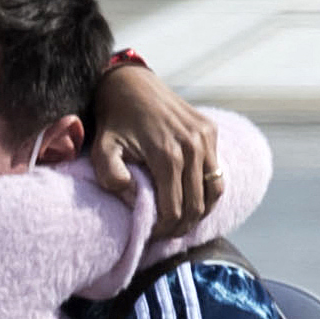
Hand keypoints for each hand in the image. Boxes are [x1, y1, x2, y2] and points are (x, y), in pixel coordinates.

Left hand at [90, 65, 222, 237]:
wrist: (131, 83)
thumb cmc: (114, 120)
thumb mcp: (102, 148)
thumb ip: (111, 176)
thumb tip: (134, 199)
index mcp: (167, 155)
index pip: (174, 209)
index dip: (164, 229)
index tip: (152, 235)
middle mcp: (192, 147)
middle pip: (196, 206)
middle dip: (181, 227)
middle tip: (166, 234)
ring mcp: (205, 138)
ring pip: (213, 192)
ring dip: (199, 213)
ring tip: (181, 221)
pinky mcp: (211, 131)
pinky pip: (217, 172)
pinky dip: (208, 192)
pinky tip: (192, 199)